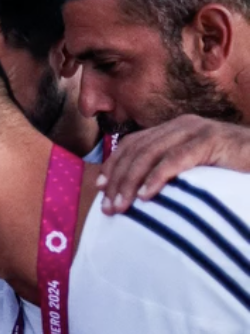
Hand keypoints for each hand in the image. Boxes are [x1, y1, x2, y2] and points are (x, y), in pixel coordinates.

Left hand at [97, 115, 249, 214]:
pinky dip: (157, 178)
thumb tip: (138, 195)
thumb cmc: (233, 170)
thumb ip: (170, 172)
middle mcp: (181, 126)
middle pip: (136, 150)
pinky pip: (175, 159)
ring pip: (150, 154)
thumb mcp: (195, 169)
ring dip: (131, 182)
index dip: (113, 165)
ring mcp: (196, 130)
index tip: (100, 189)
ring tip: (121, 206)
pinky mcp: (211, 141)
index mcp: (174, 129)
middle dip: (118, 180)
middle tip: (108, 207)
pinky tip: (145, 196)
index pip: (132, 144)